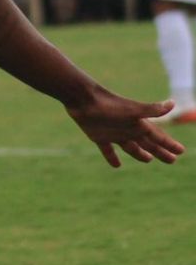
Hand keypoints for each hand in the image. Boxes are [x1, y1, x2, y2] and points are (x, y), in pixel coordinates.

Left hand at [65, 89, 184, 166]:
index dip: (169, 144)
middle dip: (160, 152)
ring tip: (148, 160)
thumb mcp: (132, 110)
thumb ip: (151, 110)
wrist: (82, 99)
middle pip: (148, 144)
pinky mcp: (98, 136)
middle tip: (172, 160)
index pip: (158, 137)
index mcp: (138, 124)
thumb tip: (173, 103)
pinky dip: (112, 158)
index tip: (181, 151)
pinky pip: (107, 150)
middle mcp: (128, 129)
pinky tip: (116, 165)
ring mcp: (113, 133)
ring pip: (131, 147)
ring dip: (140, 154)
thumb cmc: (109, 104)